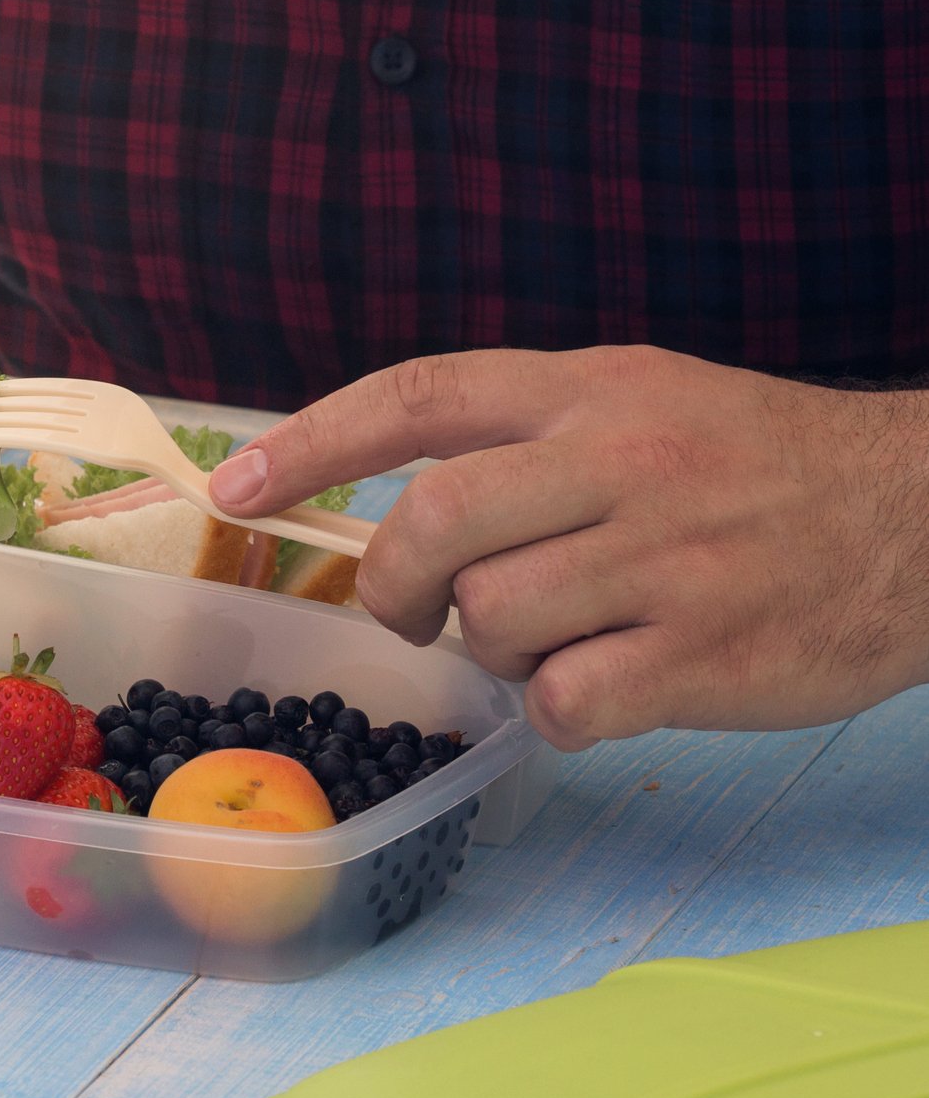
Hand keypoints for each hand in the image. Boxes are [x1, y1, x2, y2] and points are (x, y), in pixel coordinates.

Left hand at [207, 346, 928, 749]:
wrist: (925, 518)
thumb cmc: (760, 468)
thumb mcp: (647, 402)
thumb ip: (526, 440)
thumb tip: (398, 511)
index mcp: (592, 388)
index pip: (417, 398)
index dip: (310, 444)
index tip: (238, 488)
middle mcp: (621, 460)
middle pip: (433, 525)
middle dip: (395, 585)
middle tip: (415, 612)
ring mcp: (664, 558)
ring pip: (491, 617)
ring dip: (498, 646)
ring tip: (565, 635)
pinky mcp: (703, 654)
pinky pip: (562, 700)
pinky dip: (559, 709)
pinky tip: (608, 684)